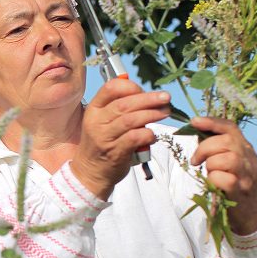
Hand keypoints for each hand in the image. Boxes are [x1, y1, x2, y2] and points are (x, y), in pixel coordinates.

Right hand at [72, 78, 170, 199]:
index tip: (144, 90)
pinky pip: (135, 138)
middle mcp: (97, 122)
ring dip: (152, 114)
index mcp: (94, 110)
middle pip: (124, 104)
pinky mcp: (115, 152)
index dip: (130, 86)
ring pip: (131, 120)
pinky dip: (148, 134)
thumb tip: (145, 94)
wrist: (91, 171)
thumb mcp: (102, 121)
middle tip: (165, 98)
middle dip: (148, 99)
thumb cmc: (102, 143)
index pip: (110, 88)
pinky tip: (152, 135)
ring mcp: (105, 138)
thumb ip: (118, 107)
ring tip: (165, 112)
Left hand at [189, 116, 256, 234]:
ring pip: (228, 159)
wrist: (251, 211)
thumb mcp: (230, 162)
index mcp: (245, 148)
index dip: (212, 122)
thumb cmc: (235, 183)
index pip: (231, 128)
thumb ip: (217, 147)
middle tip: (196, 160)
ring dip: (211, 164)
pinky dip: (214, 179)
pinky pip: (225, 179)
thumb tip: (196, 131)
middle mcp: (249, 159)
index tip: (194, 121)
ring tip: (208, 172)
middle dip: (205, 148)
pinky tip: (213, 184)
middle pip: (227, 142)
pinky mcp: (240, 191)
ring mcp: (247, 175)